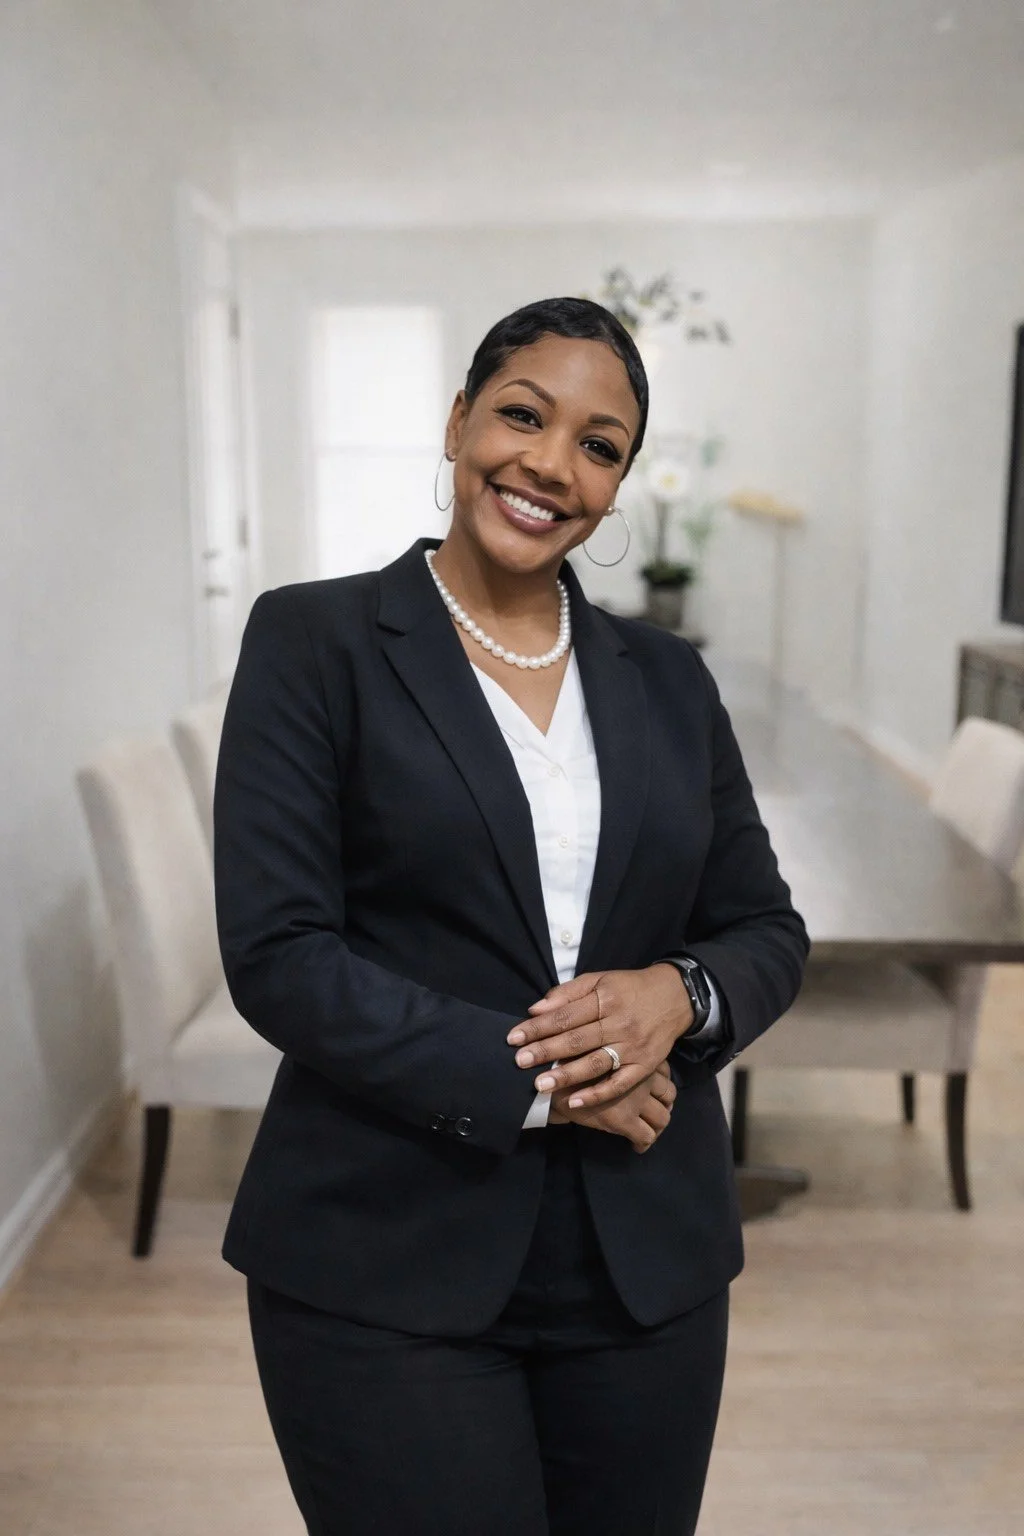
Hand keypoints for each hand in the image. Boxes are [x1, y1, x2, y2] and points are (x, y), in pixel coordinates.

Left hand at [508, 965, 692, 1111]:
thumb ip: (568, 993)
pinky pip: (619, 1084)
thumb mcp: (600, 980)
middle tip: (519, 1062)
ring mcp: (633, 1047)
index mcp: (606, 999)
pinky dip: (597, 1094)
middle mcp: (619, 1023)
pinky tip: (574, 1102)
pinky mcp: (644, 1067)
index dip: (538, 1027)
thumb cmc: (629, 989)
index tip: (514, 1038)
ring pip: (595, 1063)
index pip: (566, 1015)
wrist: (675, 997)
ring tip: (540, 1085)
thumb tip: (536, 1009)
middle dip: (545, 1051)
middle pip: (577, 1039)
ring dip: (567, 1075)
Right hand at [549, 1061, 675, 1151]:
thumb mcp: (594, 1050)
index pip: (665, 1071)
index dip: (662, 1083)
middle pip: (669, 1094)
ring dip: (657, 1127)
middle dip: (665, 1105)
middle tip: (655, 1112)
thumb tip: (621, 1060)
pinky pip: (646, 1136)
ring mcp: (636, 1100)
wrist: (553, 1083)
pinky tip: (636, 1147)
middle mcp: (642, 1076)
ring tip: (648, 1131)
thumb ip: (615, 1055)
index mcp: (636, 1056)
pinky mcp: (625, 1120)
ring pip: (662, 1118)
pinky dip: (644, 1144)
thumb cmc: (569, 1062)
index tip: (654, 1092)